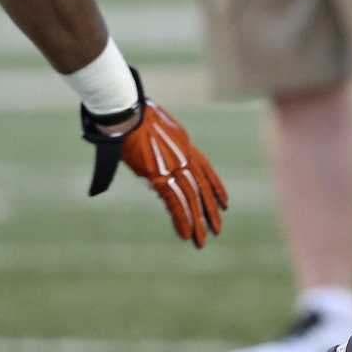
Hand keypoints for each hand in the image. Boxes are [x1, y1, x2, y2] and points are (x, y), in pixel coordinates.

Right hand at [79, 68, 227, 248]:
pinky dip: (182, 218)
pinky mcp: (159, 175)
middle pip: (202, 187)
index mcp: (185, 144)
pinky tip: (186, 233)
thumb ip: (164, 146)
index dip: (216, 187)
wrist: (127, 111)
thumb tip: (157, 157)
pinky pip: (175, 202)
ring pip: (192, 198)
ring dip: (197, 221)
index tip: (224, 202)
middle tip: (218, 228)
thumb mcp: (158, 129)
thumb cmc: (134, 116)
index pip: (206, 169)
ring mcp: (173, 166)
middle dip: (210, 209)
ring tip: (202, 239)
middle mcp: (184, 156)